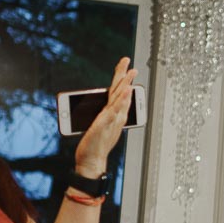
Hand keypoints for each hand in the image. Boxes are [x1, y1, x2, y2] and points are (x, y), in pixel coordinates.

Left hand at [72, 57, 136, 178]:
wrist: (92, 161)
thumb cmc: (94, 145)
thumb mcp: (98, 125)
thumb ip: (102, 115)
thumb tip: (101, 107)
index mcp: (113, 115)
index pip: (118, 93)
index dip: (122, 79)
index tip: (125, 66)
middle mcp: (115, 116)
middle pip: (121, 92)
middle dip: (125, 76)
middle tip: (129, 61)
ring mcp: (112, 120)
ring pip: (121, 99)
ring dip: (127, 84)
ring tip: (131, 72)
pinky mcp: (106, 124)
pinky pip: (115, 110)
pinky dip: (123, 100)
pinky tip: (126, 91)